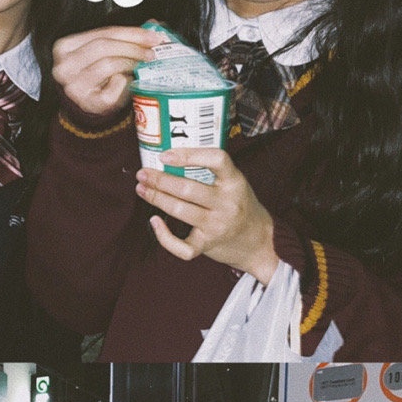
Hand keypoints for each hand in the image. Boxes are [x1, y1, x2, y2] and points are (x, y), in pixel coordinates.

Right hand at [52, 26, 155, 115]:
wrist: (87, 104)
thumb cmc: (96, 75)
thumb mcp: (103, 52)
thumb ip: (121, 37)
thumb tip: (152, 26)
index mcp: (64, 47)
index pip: (103, 33)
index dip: (130, 33)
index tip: (152, 35)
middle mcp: (64, 67)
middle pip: (104, 47)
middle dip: (132, 47)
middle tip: (151, 50)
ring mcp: (75, 87)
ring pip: (108, 64)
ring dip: (131, 62)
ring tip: (144, 63)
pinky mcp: (89, 103)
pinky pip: (114, 86)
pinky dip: (126, 81)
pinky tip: (131, 79)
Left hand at [136, 148, 279, 281]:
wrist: (260, 242)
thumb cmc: (240, 207)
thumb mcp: (235, 184)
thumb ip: (213, 173)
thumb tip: (171, 158)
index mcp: (235, 182)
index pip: (217, 160)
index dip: (189, 155)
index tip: (165, 155)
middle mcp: (227, 203)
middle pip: (187, 188)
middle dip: (159, 180)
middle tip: (143, 173)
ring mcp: (217, 226)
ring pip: (179, 210)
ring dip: (156, 198)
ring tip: (142, 189)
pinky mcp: (208, 245)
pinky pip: (181, 245)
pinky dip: (164, 236)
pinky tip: (155, 221)